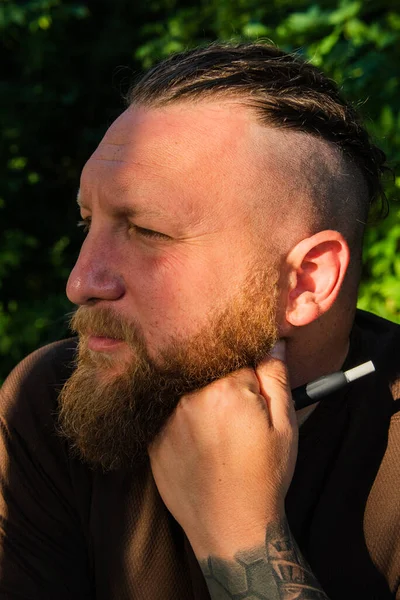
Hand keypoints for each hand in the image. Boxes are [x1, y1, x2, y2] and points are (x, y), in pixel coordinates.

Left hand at [148, 340, 297, 558]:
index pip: (238, 363)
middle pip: (210, 375)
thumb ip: (276, 377)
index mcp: (225, 390)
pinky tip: (198, 446)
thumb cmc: (264, 477)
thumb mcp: (285, 427)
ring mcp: (166, 419)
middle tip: (236, 424)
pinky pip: (169, 415)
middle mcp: (189, 398)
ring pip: (189, 393)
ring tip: (218, 438)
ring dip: (202, 404)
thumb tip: (272, 341)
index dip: (250, 382)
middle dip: (224, 390)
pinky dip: (183, 422)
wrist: (231, 528)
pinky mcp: (153, 440)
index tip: (253, 405)